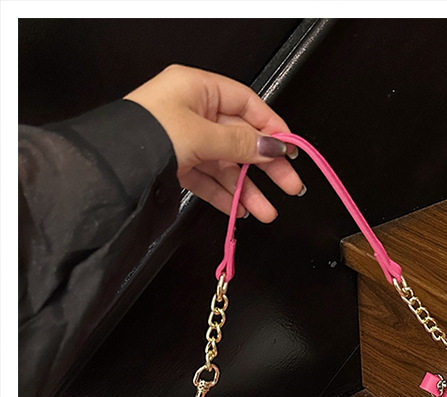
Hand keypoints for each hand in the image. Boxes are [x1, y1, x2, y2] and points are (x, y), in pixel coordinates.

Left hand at [124, 64, 303, 221]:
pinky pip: (208, 181)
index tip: (289, 149)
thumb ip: (241, 143)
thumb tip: (273, 146)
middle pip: (241, 139)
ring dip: (247, 190)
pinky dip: (225, 196)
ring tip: (265, 212)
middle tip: (289, 185)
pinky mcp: (176, 165)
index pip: (247, 104)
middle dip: (266, 166)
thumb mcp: (202, 135)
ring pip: (226, 165)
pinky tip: (240, 210)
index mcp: (197, 88)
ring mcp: (184, 140)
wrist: (110, 168)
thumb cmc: (145, 135)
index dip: (272, 127)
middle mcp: (192, 111)